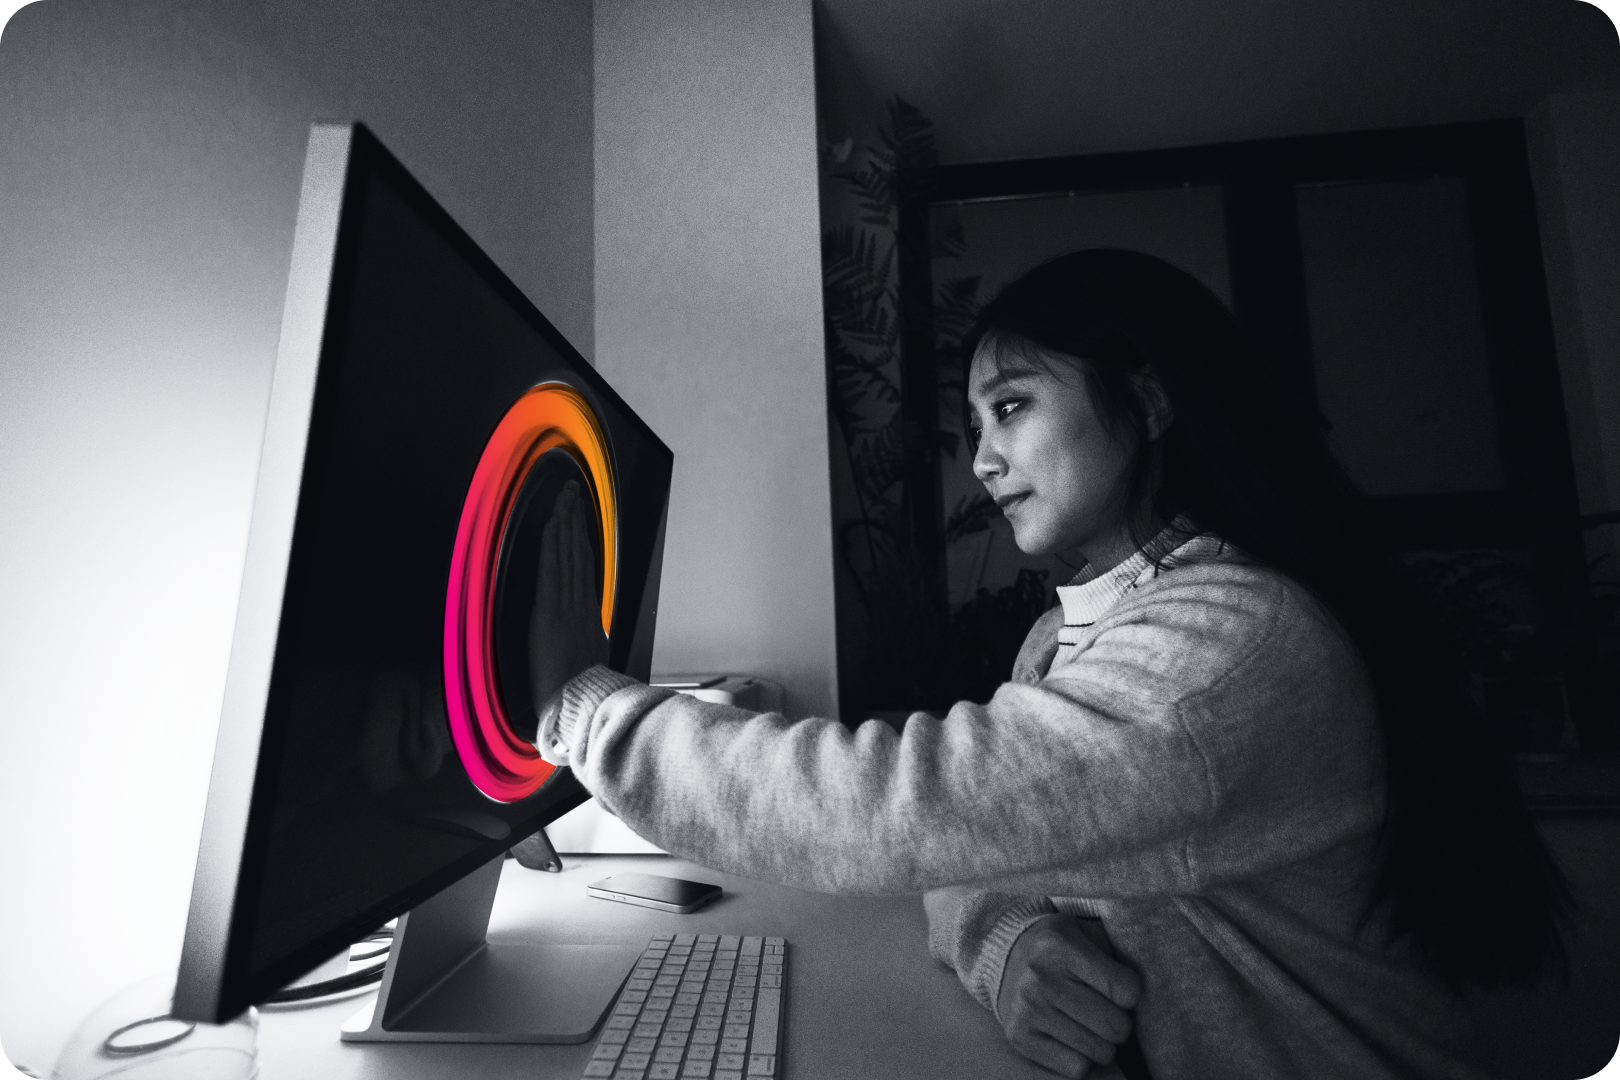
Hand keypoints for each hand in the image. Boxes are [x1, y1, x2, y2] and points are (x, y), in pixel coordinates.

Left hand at [529, 481, 609, 721]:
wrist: (582, 705)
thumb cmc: (584, 691)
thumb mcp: (593, 663)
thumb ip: (589, 645)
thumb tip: (592, 642)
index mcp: (590, 616)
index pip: (585, 569)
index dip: (582, 541)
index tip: (580, 519)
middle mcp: (581, 605)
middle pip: (579, 554)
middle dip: (576, 521)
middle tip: (573, 493)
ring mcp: (567, 606)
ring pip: (567, 556)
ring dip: (565, 524)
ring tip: (564, 499)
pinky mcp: (550, 612)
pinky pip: (551, 571)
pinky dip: (552, 547)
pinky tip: (552, 526)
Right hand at [996, 913, 1141, 1077]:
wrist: (1004, 954)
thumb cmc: (1059, 945)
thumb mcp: (1085, 932)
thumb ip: (1115, 953)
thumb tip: (1154, 987)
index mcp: (1061, 947)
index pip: (1125, 989)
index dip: (1132, 994)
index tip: (1122, 989)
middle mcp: (1040, 979)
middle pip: (1116, 1026)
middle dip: (1121, 1021)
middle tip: (1107, 1008)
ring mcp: (1028, 1011)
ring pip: (1100, 1051)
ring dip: (1103, 1041)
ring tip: (1090, 1022)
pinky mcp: (1019, 1037)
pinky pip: (1076, 1068)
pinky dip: (1082, 1057)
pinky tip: (1072, 1035)